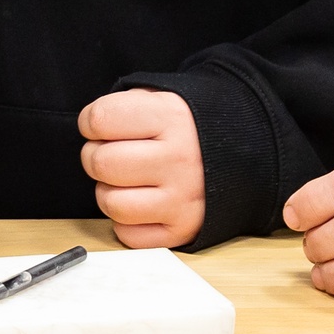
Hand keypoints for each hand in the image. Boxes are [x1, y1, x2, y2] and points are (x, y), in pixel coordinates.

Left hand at [79, 88, 203, 247]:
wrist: (244, 152)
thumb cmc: (189, 128)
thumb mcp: (164, 99)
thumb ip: (125, 106)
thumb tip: (89, 127)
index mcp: (172, 116)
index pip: (100, 119)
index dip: (90, 122)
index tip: (100, 126)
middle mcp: (179, 157)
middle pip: (100, 162)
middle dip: (96, 157)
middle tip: (113, 153)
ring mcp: (182, 197)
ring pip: (110, 202)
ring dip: (109, 191)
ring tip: (127, 180)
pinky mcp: (182, 229)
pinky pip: (127, 234)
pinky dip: (125, 221)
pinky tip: (141, 202)